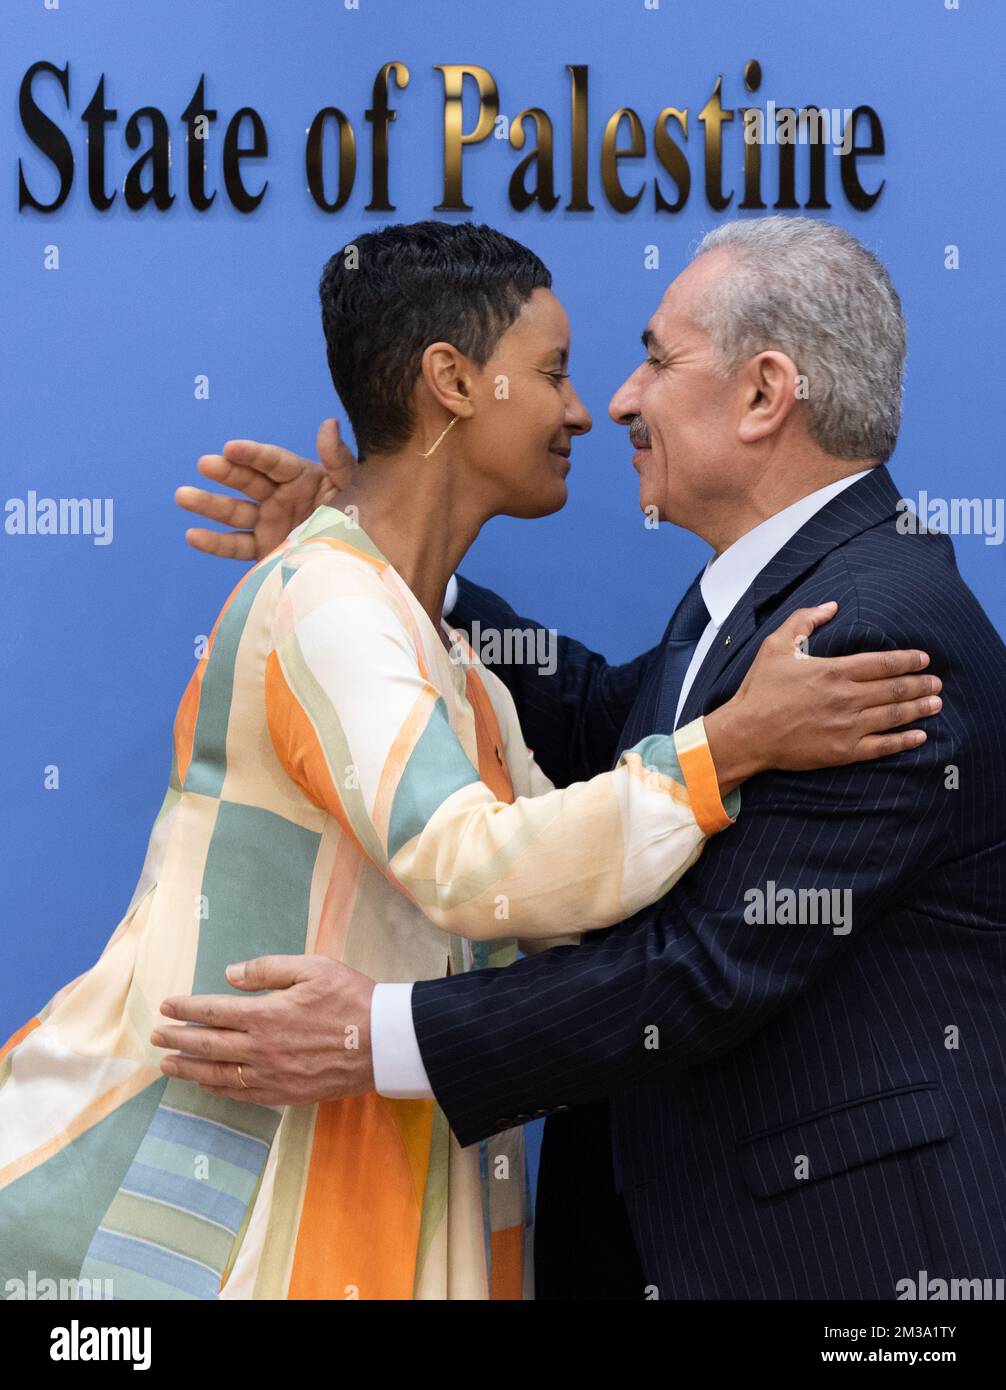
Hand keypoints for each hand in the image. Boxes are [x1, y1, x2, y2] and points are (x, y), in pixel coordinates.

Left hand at [150, 954, 375, 1104]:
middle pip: (208, 1045)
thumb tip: (230, 974)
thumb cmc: (351, 998)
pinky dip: (217, 1089)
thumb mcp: (312, 968)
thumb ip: (268, 970)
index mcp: (266, 1014)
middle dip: (178, 1040)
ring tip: (167, 1065)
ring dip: (188, 1069)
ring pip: (218, 1074)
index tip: (166, 1007)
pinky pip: (241, 1094)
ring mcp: (272, 1075)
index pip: (213, 1011)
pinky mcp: (285, 1094)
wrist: (384, 1042)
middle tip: (155, 1037)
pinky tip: (205, 1084)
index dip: (186, 1009)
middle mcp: (261, 1048)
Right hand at [175, 418, 355, 560]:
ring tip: (182, 496)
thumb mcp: (354, 487)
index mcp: (301, 476)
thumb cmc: (363, 519)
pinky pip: (236, 546)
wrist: (364, 562)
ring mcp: (270, 522)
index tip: (231, 448)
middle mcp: (281, 496)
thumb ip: (339, 459)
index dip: (252, 454)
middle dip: (225, 473)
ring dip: (208, 504)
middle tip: (204, 464)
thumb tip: (328, 423)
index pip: (272, 461)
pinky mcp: (265, 549)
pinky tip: (193, 535)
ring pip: (234, 512)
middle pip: (248, 481)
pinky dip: (214, 543)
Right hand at [703, 602, 942, 789]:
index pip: (882, 663)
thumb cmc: (759, 689)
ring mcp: (847, 727)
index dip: (907, 660)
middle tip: (937, 681)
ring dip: (919, 708)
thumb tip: (832, 606)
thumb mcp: (776, 645)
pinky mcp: (843, 751)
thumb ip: (804, 620)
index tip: (923, 659)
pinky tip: (919, 736)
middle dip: (920, 684)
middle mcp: (846, 698)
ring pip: (894, 716)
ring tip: (936, 703)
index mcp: (833, 671)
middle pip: (894, 689)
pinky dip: (904, 741)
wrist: (746, 733)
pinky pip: (882, 746)